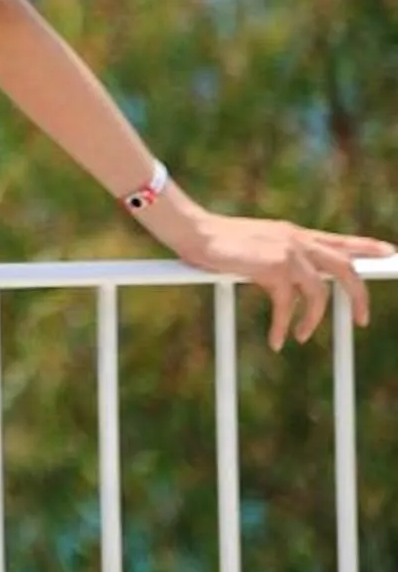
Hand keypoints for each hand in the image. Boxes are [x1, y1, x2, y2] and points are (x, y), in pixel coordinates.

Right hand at [165, 208, 393, 349]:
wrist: (193, 230)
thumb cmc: (217, 241)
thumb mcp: (258, 247)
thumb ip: (281, 259)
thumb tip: (294, 286)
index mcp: (295, 234)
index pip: (340, 241)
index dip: (367, 247)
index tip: (390, 253)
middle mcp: (297, 240)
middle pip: (345, 268)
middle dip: (359, 296)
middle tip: (362, 321)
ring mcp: (288, 251)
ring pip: (319, 292)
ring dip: (312, 320)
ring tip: (301, 336)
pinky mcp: (274, 266)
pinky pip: (287, 304)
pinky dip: (284, 325)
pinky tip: (278, 340)